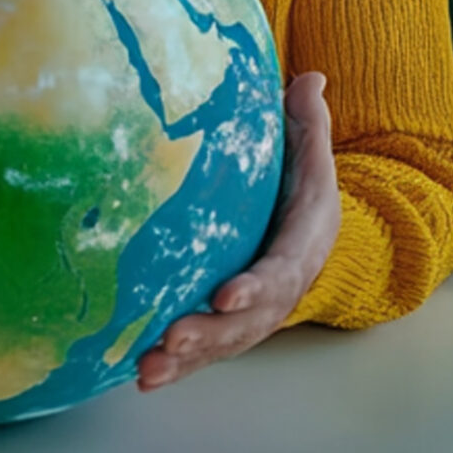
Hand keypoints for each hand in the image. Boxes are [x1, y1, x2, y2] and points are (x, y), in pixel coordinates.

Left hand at [138, 71, 340, 392]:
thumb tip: (311, 77)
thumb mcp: (312, 154)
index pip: (279, 273)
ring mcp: (252, 316)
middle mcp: (277, 293)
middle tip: (173, 337)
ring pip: (220, 345)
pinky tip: (140, 375)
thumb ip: (307, 121)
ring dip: (186, 360)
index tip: (225, 295)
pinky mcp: (227, 327)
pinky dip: (176, 368)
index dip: (254, 288)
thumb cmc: (304, 190)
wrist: (312, 237)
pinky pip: (204, 352)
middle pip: (246, 323)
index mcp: (298, 250)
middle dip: (210, 334)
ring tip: (148, 366)